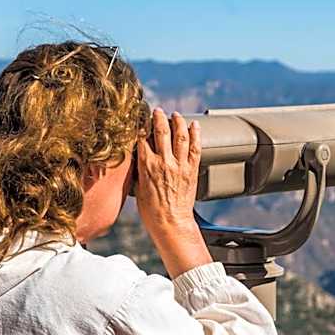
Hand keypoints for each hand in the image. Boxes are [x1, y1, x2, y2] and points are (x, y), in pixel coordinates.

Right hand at [135, 108, 212, 277]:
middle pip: (161, 131)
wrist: (170, 223)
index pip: (142, 137)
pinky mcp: (192, 170)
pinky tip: (194, 125)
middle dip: (159, 117)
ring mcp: (179, 165)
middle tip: (157, 111)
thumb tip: (138, 157)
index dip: (141, 125)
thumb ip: (139, 169)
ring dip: (177, 122)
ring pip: (180, 135)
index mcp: (146, 165)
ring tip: (175, 115)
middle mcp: (163, 162)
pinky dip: (196, 134)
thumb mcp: (138, 187)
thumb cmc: (151, 211)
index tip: (140, 118)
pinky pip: (195, 147)